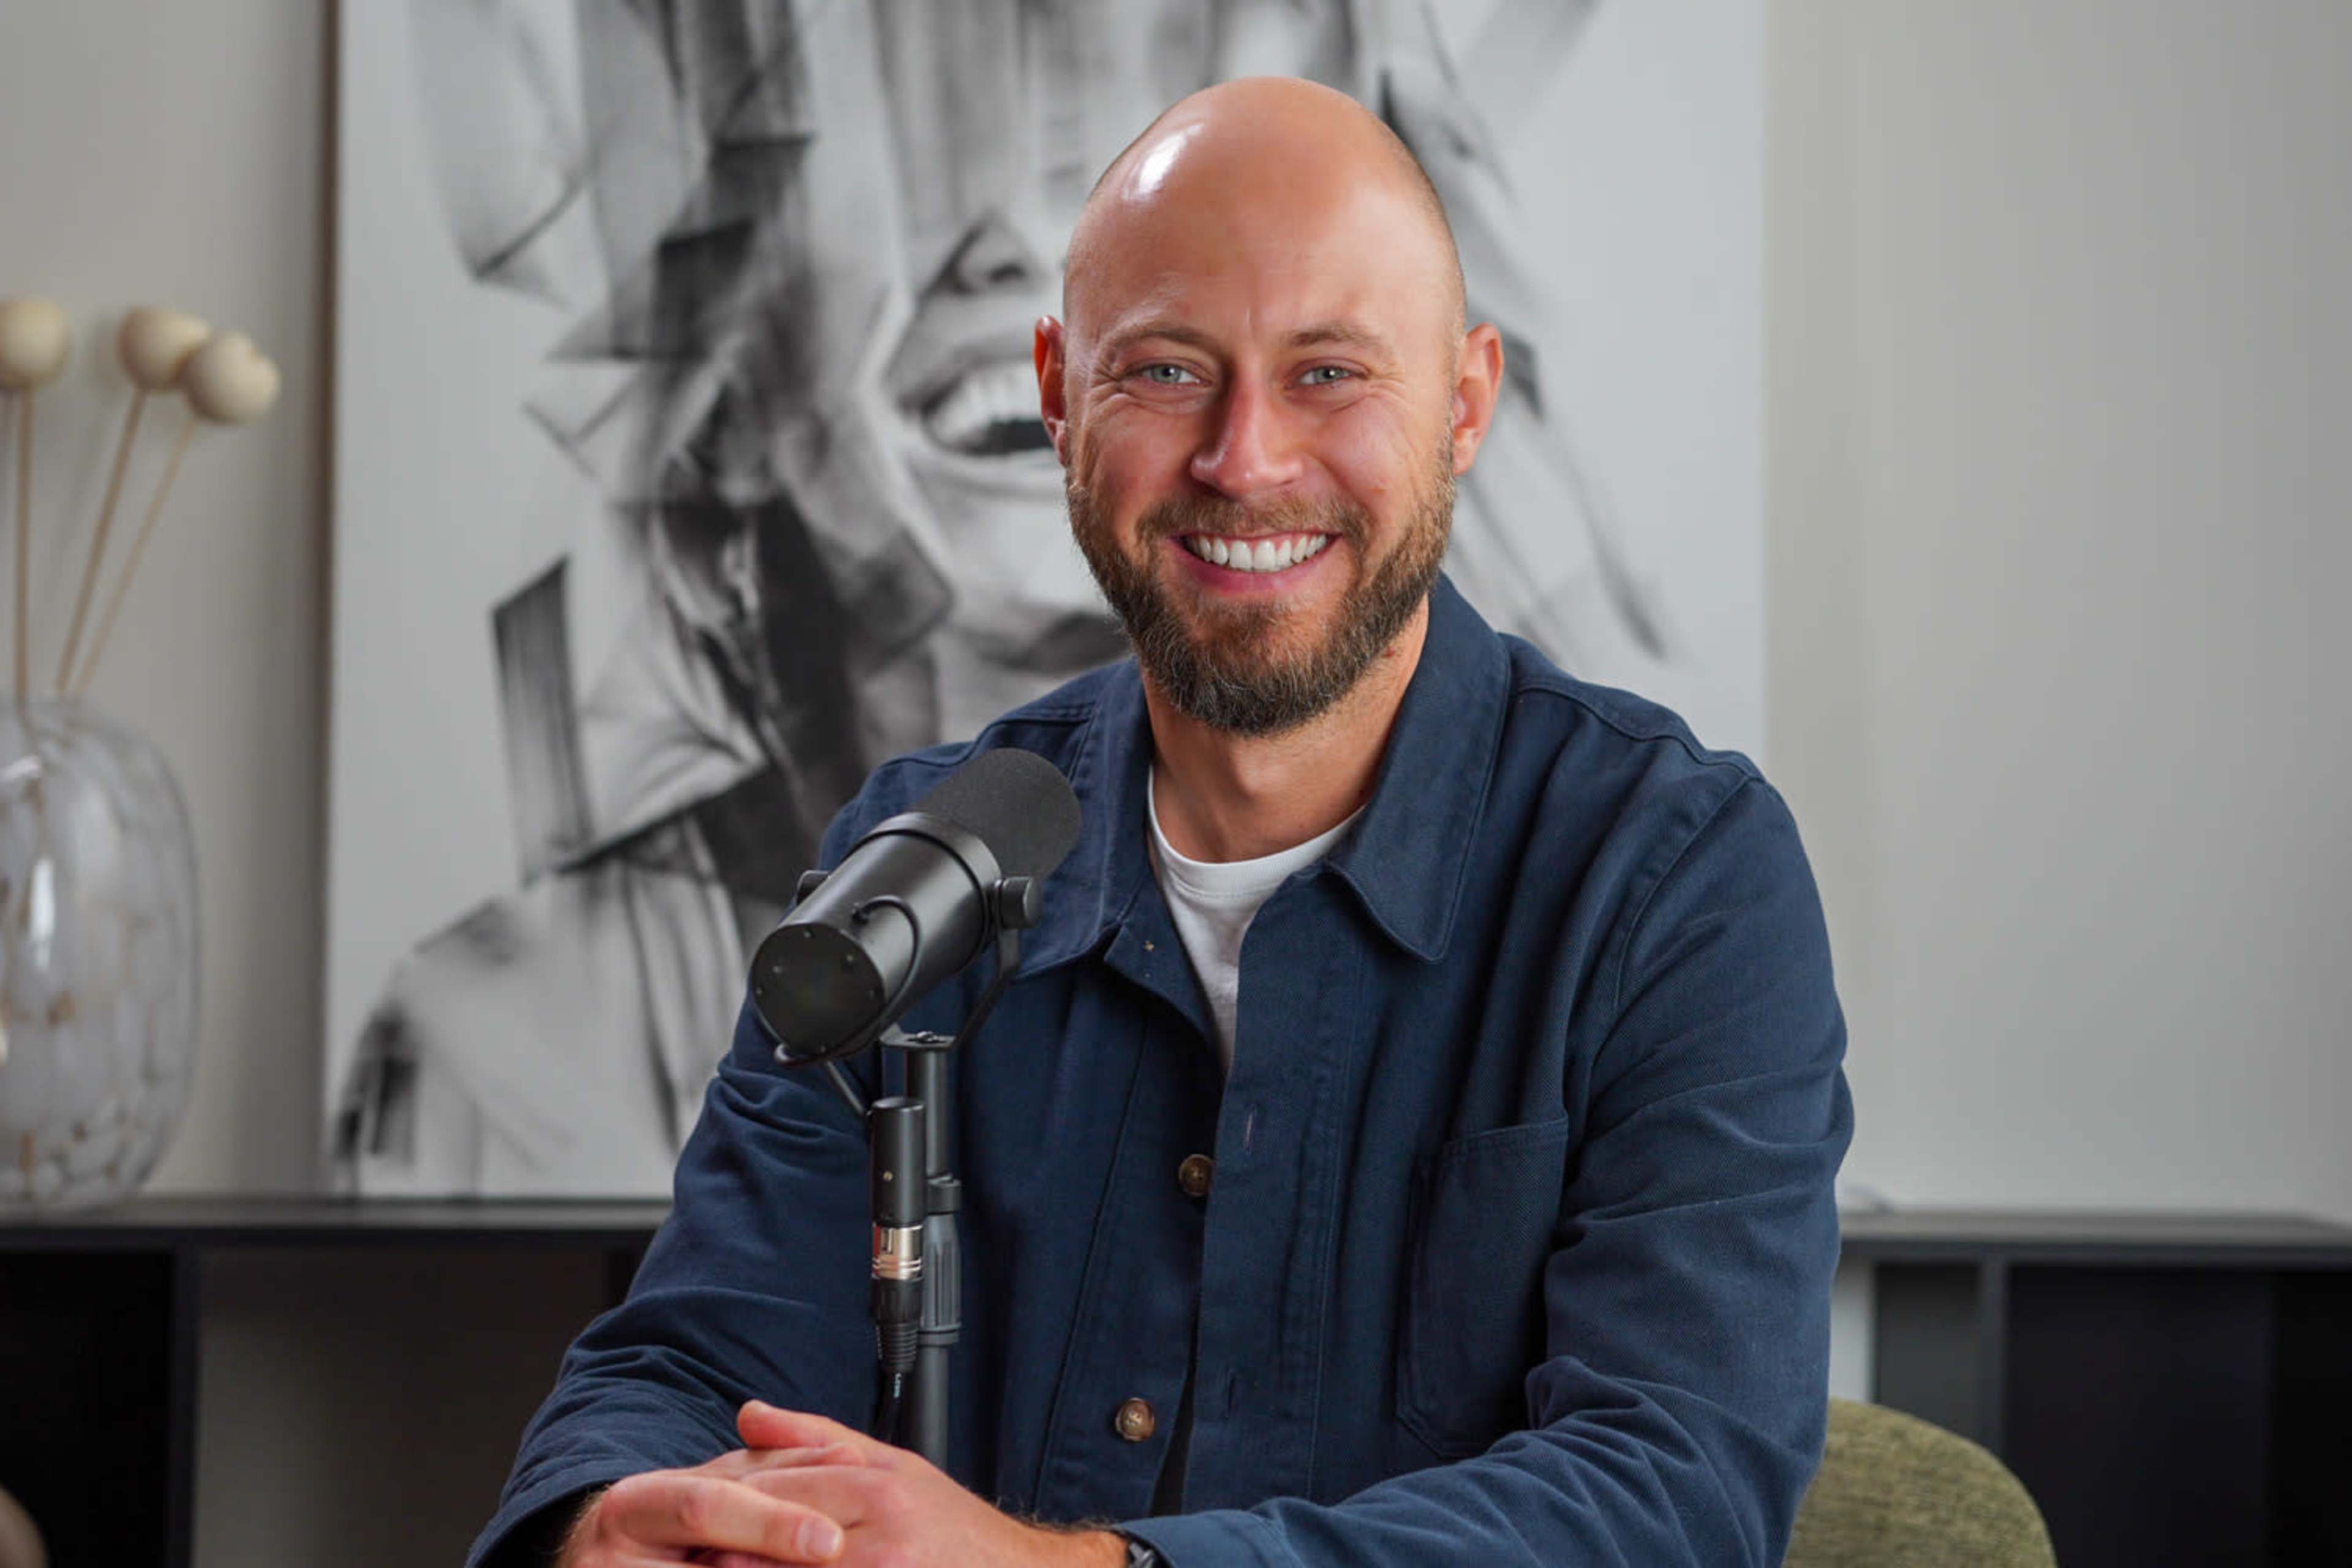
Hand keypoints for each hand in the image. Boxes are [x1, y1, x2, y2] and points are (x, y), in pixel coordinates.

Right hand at [553, 1420, 854, 1566]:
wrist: (594, 1566)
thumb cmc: (672, 1526)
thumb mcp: (718, 1487)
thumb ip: (780, 1467)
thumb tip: (846, 1458)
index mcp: (637, 1503)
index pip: (709, 1507)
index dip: (772, 1525)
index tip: (830, 1540)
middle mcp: (605, 1556)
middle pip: (708, 1560)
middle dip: (769, 1559)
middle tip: (829, 1560)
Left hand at [698, 1402, 1128, 1567]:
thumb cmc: (953, 1532)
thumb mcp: (893, 1469)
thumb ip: (817, 1438)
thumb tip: (749, 1414)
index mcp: (876, 1483)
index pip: (778, 1485)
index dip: (726, 1501)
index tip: (688, 1515)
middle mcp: (879, 1526)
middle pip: (778, 1529)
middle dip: (725, 1543)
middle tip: (683, 1550)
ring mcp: (884, 1567)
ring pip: (793, 1563)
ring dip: (743, 1566)